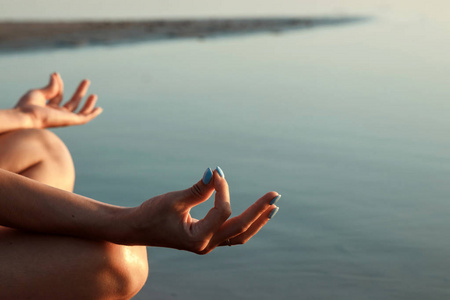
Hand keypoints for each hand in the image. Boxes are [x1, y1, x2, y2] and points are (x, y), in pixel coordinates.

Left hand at [15, 73, 101, 127]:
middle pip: (72, 103)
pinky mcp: (70, 121)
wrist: (26, 116)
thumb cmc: (27, 106)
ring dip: (87, 102)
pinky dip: (92, 114)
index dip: (58, 84)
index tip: (55, 74)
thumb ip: (50, 87)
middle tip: (87, 80)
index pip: (58, 95)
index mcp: (48, 109)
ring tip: (94, 94)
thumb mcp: (38, 93)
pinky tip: (99, 108)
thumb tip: (56, 75)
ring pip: (80, 111)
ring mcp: (64, 118)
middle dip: (79, 91)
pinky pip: (84, 118)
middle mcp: (57, 115)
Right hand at [123, 167, 279, 253]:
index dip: (223, 190)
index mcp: (196, 238)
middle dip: (259, 211)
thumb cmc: (151, 214)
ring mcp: (208, 244)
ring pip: (240, 235)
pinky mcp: (207, 239)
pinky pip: (232, 234)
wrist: (137, 229)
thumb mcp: (173, 200)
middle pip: (240, 229)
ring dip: (257, 221)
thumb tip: (214, 172)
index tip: (216, 173)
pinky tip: (255, 213)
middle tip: (276, 196)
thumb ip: (197, 189)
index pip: (222, 212)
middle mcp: (205, 245)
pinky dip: (245, 223)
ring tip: (272, 207)